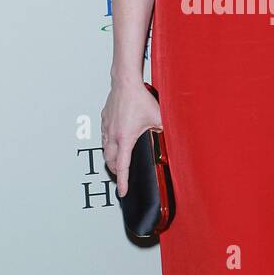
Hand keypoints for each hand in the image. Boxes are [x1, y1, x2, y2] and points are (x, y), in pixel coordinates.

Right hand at [100, 81, 161, 197]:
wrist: (126, 82)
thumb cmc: (140, 98)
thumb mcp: (157, 118)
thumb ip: (163, 130)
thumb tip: (169, 138)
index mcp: (125, 138)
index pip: (123, 166)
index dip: (122, 181)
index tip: (123, 191)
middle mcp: (113, 135)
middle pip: (110, 161)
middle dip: (115, 171)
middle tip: (122, 176)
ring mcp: (107, 127)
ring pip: (105, 150)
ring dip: (110, 159)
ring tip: (117, 162)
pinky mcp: (104, 119)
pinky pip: (104, 137)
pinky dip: (108, 144)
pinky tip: (114, 141)